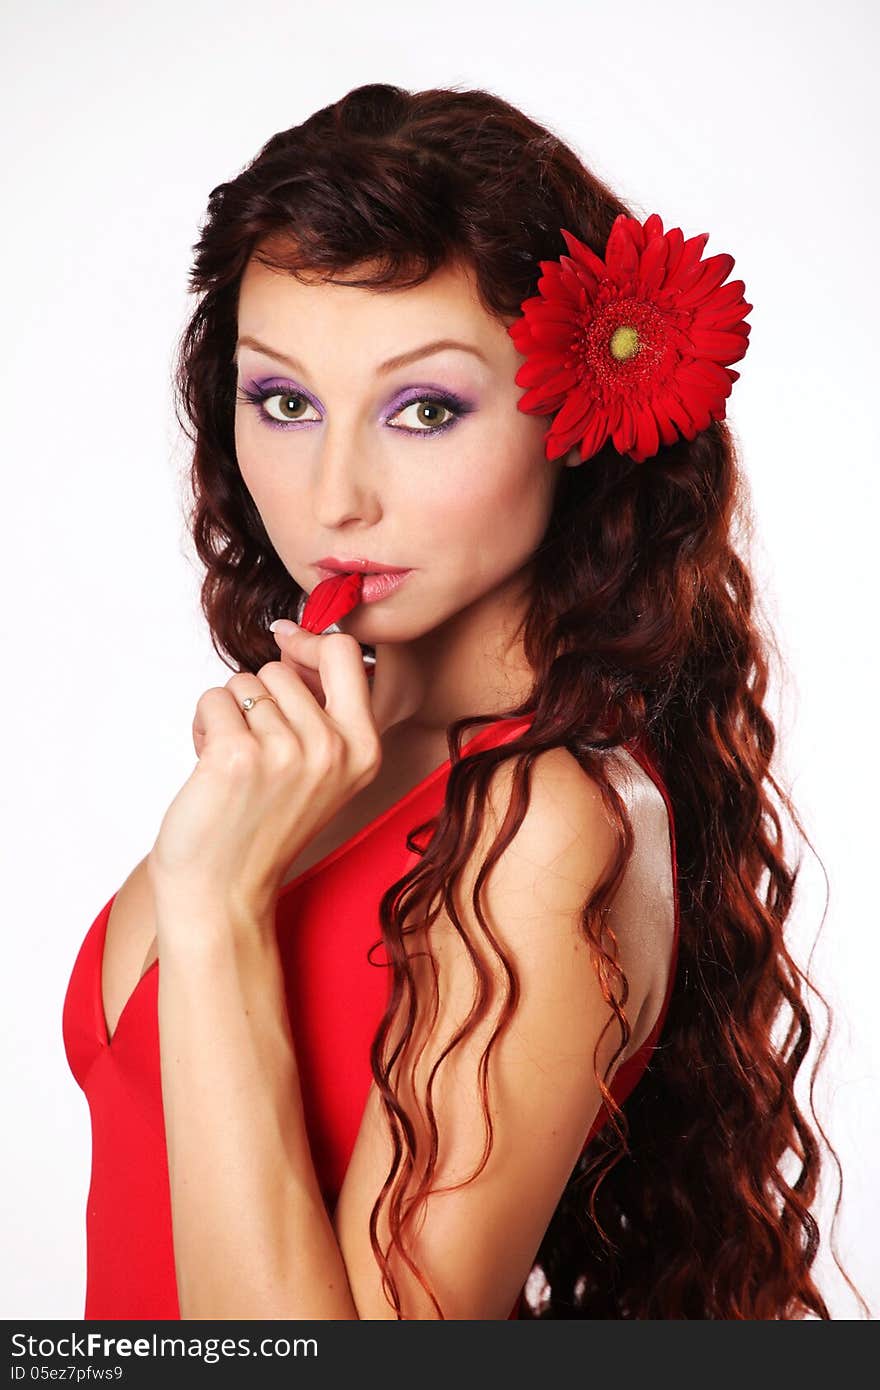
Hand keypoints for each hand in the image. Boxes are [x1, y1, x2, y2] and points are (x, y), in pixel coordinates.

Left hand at [147, 627, 381, 930]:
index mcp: (363, 749)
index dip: (309, 642)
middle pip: (281, 669)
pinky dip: (202, 726)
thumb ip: (320, 710)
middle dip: (258, 698)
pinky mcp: (236, 756)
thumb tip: (292, 641)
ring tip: (234, 764)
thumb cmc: (263, 828)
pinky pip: (212, 700)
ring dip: (228, 715)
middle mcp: (332, 749)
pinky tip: (211, 766)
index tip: (286, 645)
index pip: (345, 653)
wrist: (223, 892)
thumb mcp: (320, 769)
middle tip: (255, 750)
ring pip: (243, 684)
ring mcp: (286, 752)